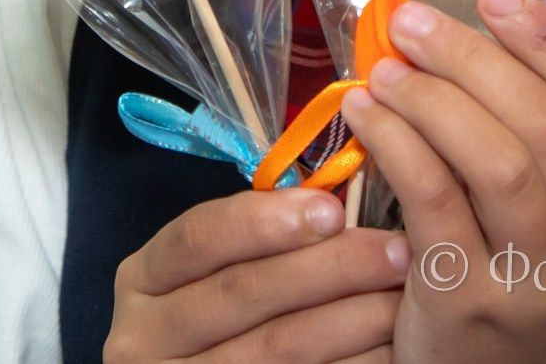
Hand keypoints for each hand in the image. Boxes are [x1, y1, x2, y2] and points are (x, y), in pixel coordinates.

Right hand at [106, 188, 406, 362]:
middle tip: (394, 250)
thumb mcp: (213, 272)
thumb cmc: (222, 314)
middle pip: (242, 292)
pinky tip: (386, 348)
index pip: (198, 237)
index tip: (331, 208)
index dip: (263, 220)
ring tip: (401, 297)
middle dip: (327, 266)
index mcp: (144, 279)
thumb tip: (335, 196)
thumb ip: (255, 237)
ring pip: (275, 347)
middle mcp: (145, 334)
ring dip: (350, 319)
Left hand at [341, 0, 545, 363]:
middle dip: (473, 57)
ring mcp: (540, 279)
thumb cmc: (507, 266)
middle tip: (413, 22)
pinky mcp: (474, 303)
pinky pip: (436, 202)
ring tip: (386, 68)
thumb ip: (532, 125)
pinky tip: (365, 115)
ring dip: (433, 98)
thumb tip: (483, 17)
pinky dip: (398, 144)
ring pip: (496, 161)